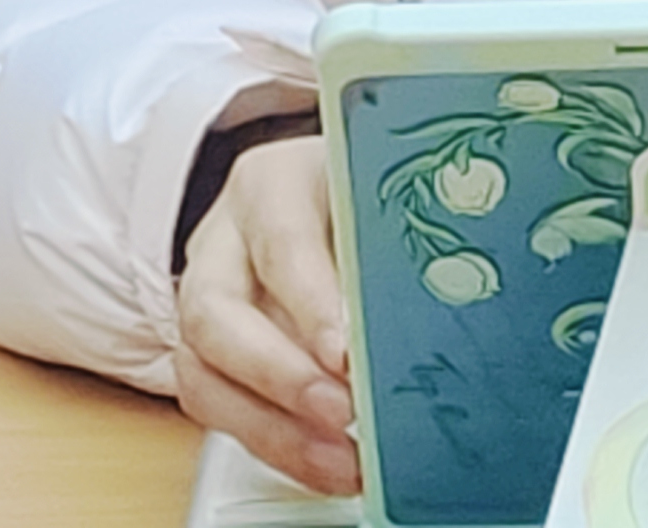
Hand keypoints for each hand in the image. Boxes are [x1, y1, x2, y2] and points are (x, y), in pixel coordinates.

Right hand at [176, 132, 360, 492]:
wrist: (326, 196)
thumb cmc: (361, 195)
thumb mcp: (385, 197)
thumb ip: (396, 247)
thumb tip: (444, 305)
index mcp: (273, 183)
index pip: (281, 241)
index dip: (310, 302)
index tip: (346, 353)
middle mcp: (225, 240)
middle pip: (216, 313)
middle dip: (278, 376)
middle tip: (340, 413)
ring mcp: (206, 297)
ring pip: (202, 370)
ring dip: (270, 427)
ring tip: (338, 460)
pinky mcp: (208, 352)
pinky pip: (216, 405)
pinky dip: (271, 442)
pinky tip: (324, 463)